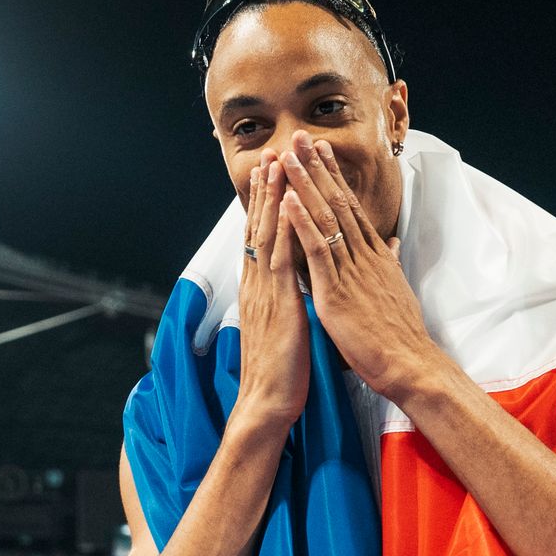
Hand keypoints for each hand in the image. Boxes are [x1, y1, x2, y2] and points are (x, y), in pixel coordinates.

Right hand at [232, 153, 308, 431]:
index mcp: (262, 289)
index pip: (263, 238)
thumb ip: (290, 304)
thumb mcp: (288, 328)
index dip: (268, 206)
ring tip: (278, 163)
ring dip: (274, 196)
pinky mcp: (279, 301)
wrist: (267, 402)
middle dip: (268, 189)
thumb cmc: (282, 372)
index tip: (275, 176)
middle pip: (261, 226)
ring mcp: (265, 290)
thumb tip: (297, 289)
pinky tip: (290, 204)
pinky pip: (282, 257)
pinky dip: (285, 228)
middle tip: (273, 153)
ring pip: (268, 233)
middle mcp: (258, 283)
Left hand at [278, 130, 444, 402]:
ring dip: (305, 185)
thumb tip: (391, 246)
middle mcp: (363, 257)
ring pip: (325, 219)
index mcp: (374, 258)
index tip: (322, 153)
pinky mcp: (337, 290)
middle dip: (318, 168)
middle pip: (338, 202)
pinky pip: (318, 250)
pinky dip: (302, 223)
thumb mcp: (396, 292)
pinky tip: (289, 201)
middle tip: (301, 137)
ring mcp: (350, 271)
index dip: (335, 178)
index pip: (351, 209)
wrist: (411, 365)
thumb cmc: (402, 337)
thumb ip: (390, 264)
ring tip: (289, 156)